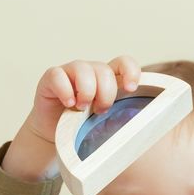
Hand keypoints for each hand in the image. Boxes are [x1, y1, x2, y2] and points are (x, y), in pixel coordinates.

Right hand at [27, 55, 141, 145]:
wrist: (53, 132)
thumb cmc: (81, 125)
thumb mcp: (104, 120)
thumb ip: (120, 116)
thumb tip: (141, 127)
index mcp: (106, 78)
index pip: (123, 62)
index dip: (130, 71)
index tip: (131, 89)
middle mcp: (90, 71)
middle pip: (104, 70)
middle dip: (105, 93)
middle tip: (99, 111)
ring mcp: (70, 72)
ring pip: (83, 69)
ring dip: (86, 92)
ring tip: (81, 109)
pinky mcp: (51, 77)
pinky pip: (58, 76)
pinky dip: (65, 91)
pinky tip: (68, 104)